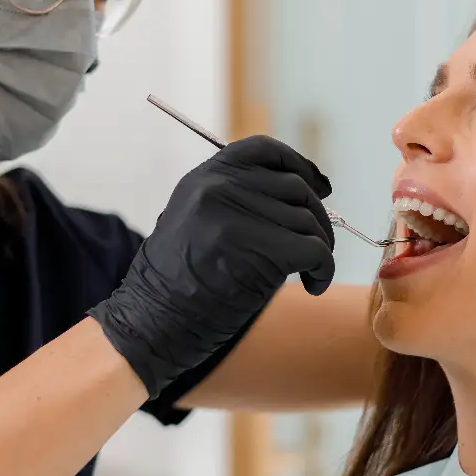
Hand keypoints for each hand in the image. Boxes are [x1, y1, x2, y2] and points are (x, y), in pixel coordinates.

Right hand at [91, 136, 335, 398]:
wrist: (151, 325)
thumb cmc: (177, 285)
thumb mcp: (195, 221)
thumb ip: (236, 199)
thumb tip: (303, 191)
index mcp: (202, 177)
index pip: (264, 150)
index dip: (299, 165)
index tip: (321, 187)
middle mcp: (218, 188)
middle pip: (295, 188)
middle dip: (316, 218)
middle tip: (317, 247)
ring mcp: (237, 218)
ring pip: (308, 221)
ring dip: (320, 248)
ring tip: (310, 274)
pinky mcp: (260, 250)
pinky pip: (316, 250)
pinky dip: (324, 270)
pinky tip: (314, 285)